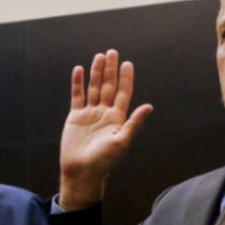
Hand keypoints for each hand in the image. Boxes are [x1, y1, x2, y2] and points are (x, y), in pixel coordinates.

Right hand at [58, 50, 152, 209]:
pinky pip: (77, 96)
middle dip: (110, 70)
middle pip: (108, 86)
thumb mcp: (122, 141)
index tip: (127, 64)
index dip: (125, 78)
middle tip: (112, 52)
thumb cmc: (105, 160)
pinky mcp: (75, 117)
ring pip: (93, 88)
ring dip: (96, 72)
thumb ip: (134, 123)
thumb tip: (149, 106)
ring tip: (99, 56)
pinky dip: (78, 83)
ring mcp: (89, 114)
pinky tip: (80, 70)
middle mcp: (104, 113)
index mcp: (117, 118)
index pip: (123, 93)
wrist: (82, 171)